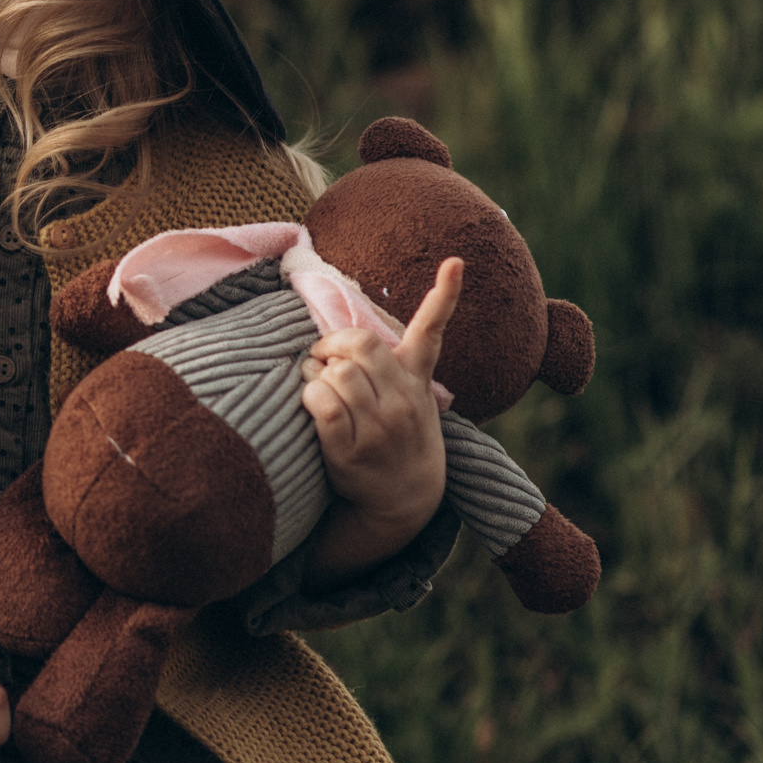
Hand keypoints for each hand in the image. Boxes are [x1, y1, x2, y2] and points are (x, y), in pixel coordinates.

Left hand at [300, 256, 459, 583]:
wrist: (404, 500)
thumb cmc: (396, 436)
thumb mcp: (409, 399)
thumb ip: (388, 365)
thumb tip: (344, 336)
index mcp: (417, 381)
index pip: (431, 333)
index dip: (445, 295)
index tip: (456, 262)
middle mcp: (403, 402)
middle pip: (359, 344)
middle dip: (331, 344)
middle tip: (323, 357)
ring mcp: (379, 428)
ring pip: (335, 373)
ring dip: (315, 372)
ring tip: (318, 384)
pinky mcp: (350, 450)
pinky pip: (318, 401)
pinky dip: (307, 396)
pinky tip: (311, 406)